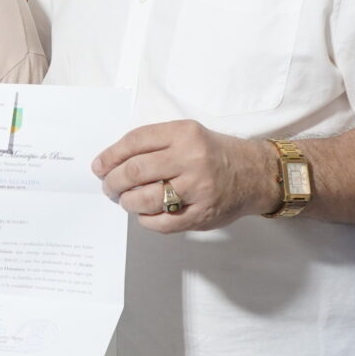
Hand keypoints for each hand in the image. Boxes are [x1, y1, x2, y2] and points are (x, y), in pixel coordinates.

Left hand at [93, 122, 275, 233]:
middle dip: (113, 182)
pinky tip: (145, 213)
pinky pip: (161, 222)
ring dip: (127, 202)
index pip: (135, 142)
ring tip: (125, 200)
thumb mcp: (188, 134)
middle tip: (108, 187)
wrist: (255, 173)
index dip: (110, 156)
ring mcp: (197, 188)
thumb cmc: (215, 154)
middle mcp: (191, 158)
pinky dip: (146, 219)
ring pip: (145, 198)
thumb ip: (155, 144)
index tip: (99, 166)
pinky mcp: (202, 213)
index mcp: (184, 133)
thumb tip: (113, 163)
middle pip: (135, 171)